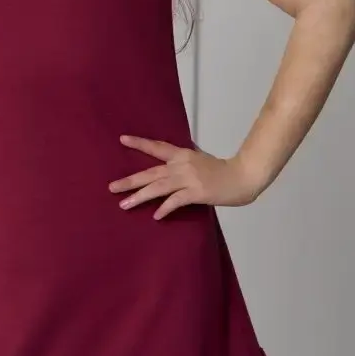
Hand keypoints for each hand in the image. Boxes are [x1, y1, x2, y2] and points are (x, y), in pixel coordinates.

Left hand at [109, 133, 263, 217]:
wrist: (243, 176)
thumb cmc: (223, 171)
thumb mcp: (200, 160)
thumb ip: (184, 162)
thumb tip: (170, 165)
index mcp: (183, 155)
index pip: (157, 147)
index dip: (140, 143)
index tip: (122, 139)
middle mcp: (182, 165)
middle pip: (151, 173)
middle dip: (130, 181)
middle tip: (111, 187)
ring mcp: (189, 179)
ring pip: (158, 188)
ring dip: (140, 197)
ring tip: (124, 205)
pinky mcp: (196, 192)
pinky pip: (176, 201)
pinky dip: (165, 208)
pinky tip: (156, 216)